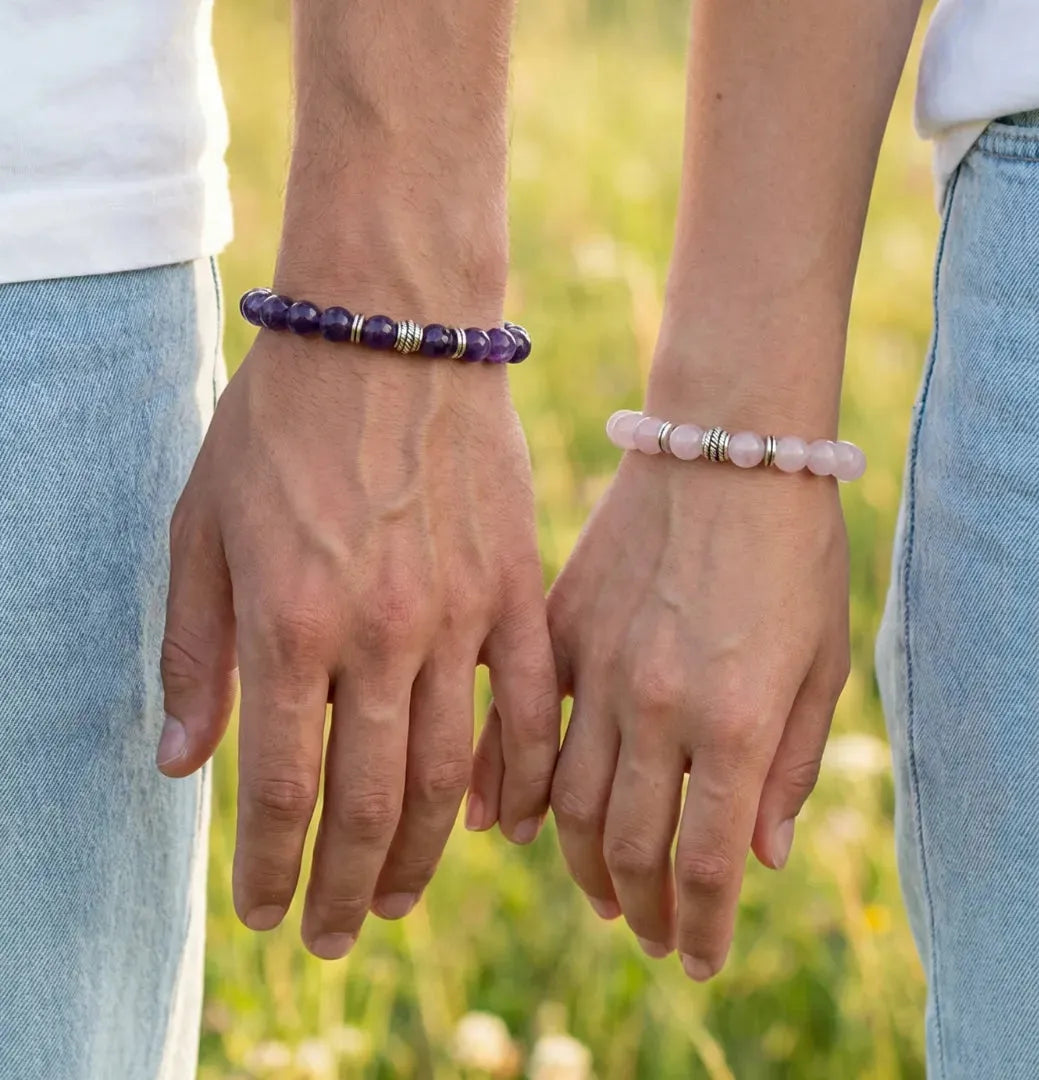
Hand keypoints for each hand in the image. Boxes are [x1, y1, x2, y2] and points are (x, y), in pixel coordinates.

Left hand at [157, 331, 558, 959]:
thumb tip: (179, 766)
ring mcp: (458, 615)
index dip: (268, 866)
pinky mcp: (516, 589)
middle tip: (331, 932)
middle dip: (343, 884)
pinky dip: (525, 775)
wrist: (391, 333)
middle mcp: (378, 636)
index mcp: (290, 624)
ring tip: (397, 898)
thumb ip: (193, 652)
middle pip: (370, 800)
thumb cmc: (282, 424)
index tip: (265, 913)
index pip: (279, 787)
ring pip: (451, 772)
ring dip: (423, 852)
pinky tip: (509, 824)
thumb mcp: (203, 527)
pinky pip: (533, 704)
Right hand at [548, 442, 848, 979]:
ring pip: (567, 802)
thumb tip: (762, 859)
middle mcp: (655, 706)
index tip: (700, 961)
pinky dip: (507, 784)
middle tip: (653, 935)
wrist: (726, 445)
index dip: (703, 928)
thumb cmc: (794, 549)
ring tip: (602, 891)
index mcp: (732, 719)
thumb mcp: (821, 660)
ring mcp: (597, 667)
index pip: (707, 864)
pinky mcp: (557, 628)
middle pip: (629, 847)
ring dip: (582, 862)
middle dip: (644, 909)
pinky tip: (505, 824)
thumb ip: (790, 765)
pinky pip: (519, 723)